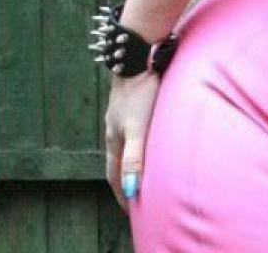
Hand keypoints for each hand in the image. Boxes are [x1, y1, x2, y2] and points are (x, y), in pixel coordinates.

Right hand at [104, 71, 160, 209]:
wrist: (139, 58)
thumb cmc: (140, 94)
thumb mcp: (137, 129)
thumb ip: (135, 158)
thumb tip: (130, 189)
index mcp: (114, 138)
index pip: (114, 174)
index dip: (121, 192)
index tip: (130, 209)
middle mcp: (116, 128)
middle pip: (120, 161)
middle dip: (126, 179)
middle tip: (137, 195)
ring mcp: (125, 115)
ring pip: (128, 144)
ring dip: (134, 160)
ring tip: (144, 170)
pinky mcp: (136, 103)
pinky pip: (138, 130)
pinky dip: (142, 142)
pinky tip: (153, 138)